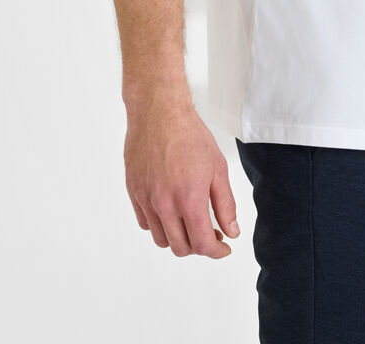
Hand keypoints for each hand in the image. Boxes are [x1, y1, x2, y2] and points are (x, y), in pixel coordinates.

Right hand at [123, 100, 240, 256]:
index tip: (224, 248)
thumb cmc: (190, 135)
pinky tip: (172, 210)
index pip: (202, 244)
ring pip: (161, 239)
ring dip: (178, 238)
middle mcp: (164, 204)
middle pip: (180, 247)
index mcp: (189, 199)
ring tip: (191, 222)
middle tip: (212, 233)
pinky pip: (146, 223)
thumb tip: (231, 231)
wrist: (159, 112)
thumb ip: (225, 204)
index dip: (216, 251)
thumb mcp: (218, 168)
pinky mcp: (134, 193)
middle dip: (199, 247)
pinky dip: (160, 225)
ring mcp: (146, 199)